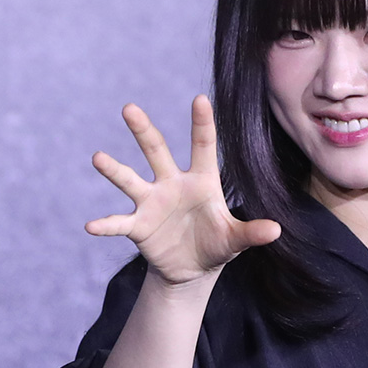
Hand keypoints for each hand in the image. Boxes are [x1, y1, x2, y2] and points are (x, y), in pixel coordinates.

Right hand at [85, 95, 280, 285]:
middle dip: (143, 131)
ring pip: (131, 180)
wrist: (193, 269)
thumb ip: (252, 232)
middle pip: (156, 151)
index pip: (203, 146)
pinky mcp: (138, 226)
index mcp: (202, 181)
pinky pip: (119, 222)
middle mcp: (173, 184)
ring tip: (99, 158)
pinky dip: (106, 225)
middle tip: (129, 108)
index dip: (202, 124)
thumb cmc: (217, 244)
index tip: (200, 98)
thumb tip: (276, 231)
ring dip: (115, 170)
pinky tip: (91, 226)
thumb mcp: (236, 240)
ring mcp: (152, 202)